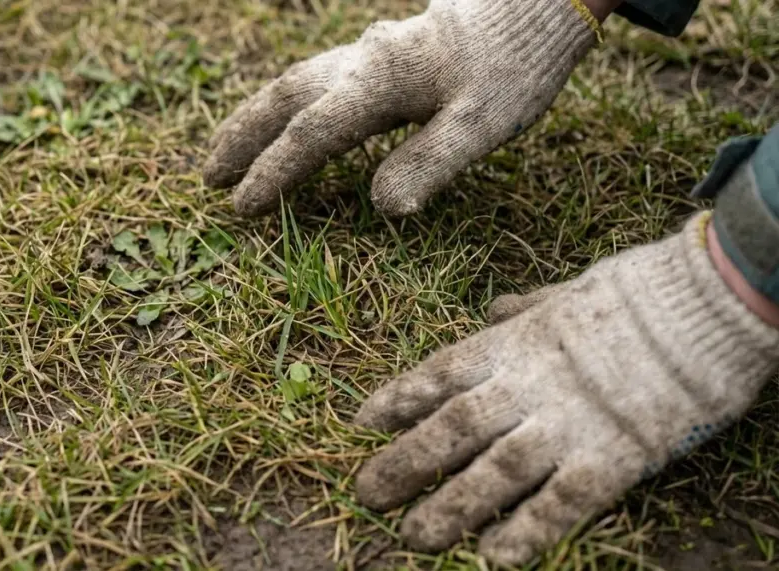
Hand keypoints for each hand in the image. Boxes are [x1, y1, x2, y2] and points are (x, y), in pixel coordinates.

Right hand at [204, 0, 598, 216]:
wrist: (536, 5)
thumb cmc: (514, 67)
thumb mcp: (484, 123)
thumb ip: (430, 162)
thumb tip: (383, 208)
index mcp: (380, 81)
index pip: (311, 134)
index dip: (273, 173)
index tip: (240, 208)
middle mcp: (363, 61)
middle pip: (284, 99)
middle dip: (241, 139)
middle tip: (207, 179)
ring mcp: (369, 53)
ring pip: (295, 82)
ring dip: (255, 117)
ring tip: (228, 151)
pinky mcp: (383, 53)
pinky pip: (317, 77)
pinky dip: (287, 104)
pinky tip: (290, 120)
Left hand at [353, 213, 778, 565]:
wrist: (702, 307)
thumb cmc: (630, 296)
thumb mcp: (563, 293)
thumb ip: (522, 310)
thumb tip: (492, 312)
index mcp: (513, 345)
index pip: (438, 375)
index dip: (397, 400)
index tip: (362, 423)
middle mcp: (527, 387)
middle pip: (451, 430)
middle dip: (404, 463)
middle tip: (366, 494)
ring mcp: (567, 425)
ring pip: (493, 473)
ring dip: (449, 508)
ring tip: (413, 537)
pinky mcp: (611, 459)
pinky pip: (559, 503)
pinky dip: (525, 531)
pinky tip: (493, 558)